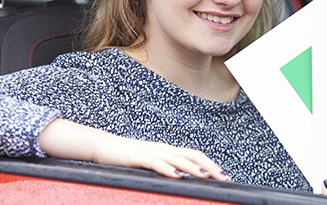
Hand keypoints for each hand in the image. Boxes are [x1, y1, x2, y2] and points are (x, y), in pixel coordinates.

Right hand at [38, 118, 230, 180]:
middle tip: (224, 178)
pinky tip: (177, 176)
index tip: (224, 175)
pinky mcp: (139, 157)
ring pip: (178, 158)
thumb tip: (180, 180)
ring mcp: (152, 152)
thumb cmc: (125, 158)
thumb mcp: (149, 164)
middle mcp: (163, 149)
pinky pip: (156, 162)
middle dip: (210, 166)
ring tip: (207, 176)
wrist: (102, 146)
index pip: (194, 155)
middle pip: (192, 155)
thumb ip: (164, 169)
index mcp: (167, 151)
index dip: (210, 163)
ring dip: (194, 168)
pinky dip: (168, 169)